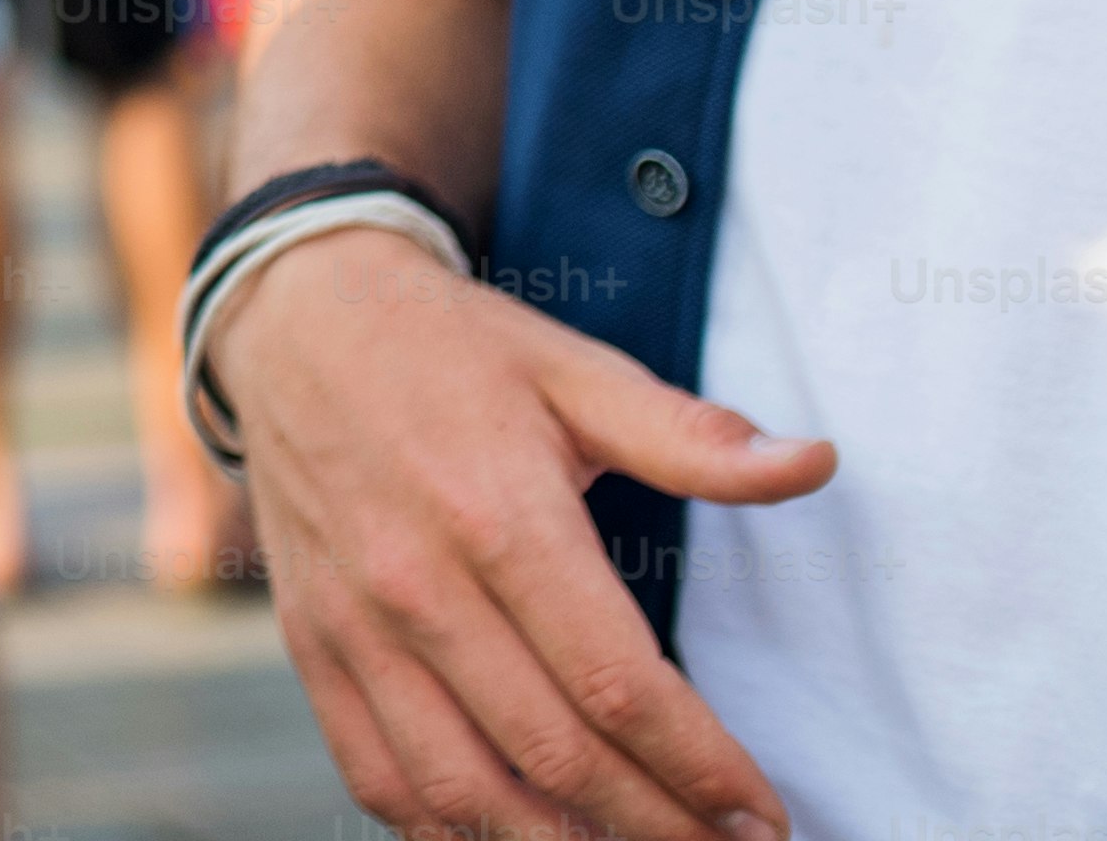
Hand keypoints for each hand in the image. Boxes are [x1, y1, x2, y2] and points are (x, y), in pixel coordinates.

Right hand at [219, 227, 831, 840]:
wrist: (293, 318)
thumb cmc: (451, 348)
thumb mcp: (575, 371)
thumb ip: (692, 437)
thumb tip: (813, 462)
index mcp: (498, 517)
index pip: (616, 684)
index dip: (701, 767)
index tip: (762, 815)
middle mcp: (419, 585)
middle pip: (555, 755)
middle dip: (658, 825)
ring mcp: (356, 625)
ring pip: (463, 790)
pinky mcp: (311, 645)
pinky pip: (375, 776)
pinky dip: (447, 833)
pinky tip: (518, 837)